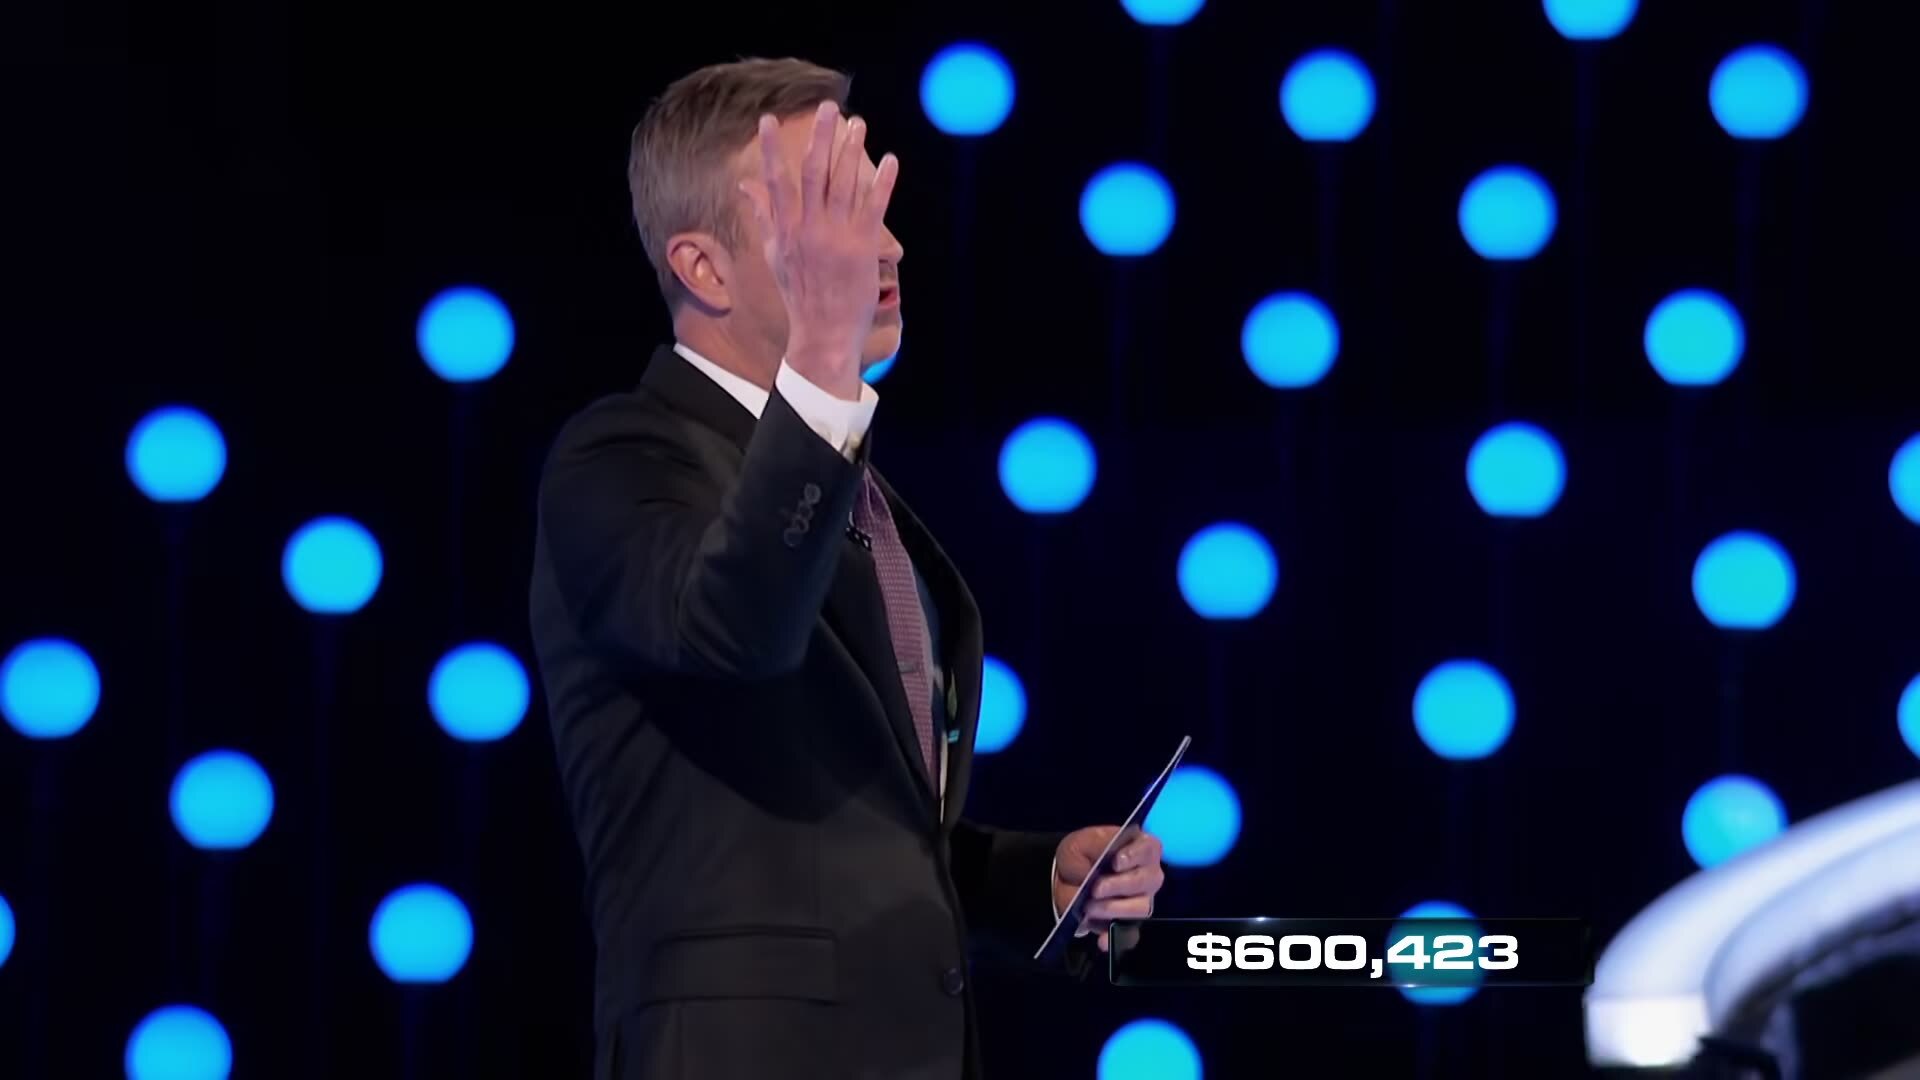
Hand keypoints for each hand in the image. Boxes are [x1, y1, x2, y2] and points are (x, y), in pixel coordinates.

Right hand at [739, 100, 898, 397]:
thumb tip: (744, 185)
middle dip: (819, 137)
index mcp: (785, 230)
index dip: (770, 148)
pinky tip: (889, 160)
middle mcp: (809, 229)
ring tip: (857, 123)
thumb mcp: (774, 254)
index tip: (767, 119)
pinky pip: (874, 208)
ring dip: (851, 151)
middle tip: (827, 107)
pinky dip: (882, 183)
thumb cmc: (799, 294)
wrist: (823, 333)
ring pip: (844, 184)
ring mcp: (836, 237)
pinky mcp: (862, 248)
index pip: (775, 181)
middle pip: (813, 173)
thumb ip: (763, 215)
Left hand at [1051, 826, 1164, 952]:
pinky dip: (1114, 937)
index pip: (1149, 848)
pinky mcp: (1131, 922)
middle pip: (1148, 880)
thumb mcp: (1077, 845)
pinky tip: (1101, 940)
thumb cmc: (1080, 856)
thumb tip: (1095, 872)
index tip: (1115, 863)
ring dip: (1113, 908)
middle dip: (1119, 885)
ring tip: (1089, 907)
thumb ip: (1089, 853)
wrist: (1067, 880)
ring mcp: (1143, 899)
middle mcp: (1148, 873)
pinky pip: (1130, 934)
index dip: (1135, 855)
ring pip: (1142, 907)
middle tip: (1095, 889)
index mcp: (1139, 846)